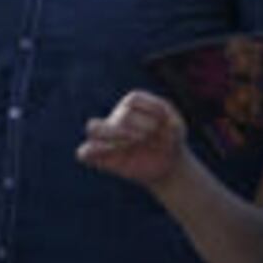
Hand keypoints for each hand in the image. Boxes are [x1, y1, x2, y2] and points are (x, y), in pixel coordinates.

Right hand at [76, 90, 195, 193]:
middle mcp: (116, 118)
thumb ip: (172, 125)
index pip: (133, 100)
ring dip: (116, 137)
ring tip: (131, 144)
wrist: (166, 162)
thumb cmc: (170, 139)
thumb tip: (157, 128)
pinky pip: (83, 153)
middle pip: (119, 115)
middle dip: (138, 126)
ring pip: (93, 128)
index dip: (150, 110)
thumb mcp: (178, 129)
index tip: (163, 123)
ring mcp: (108, 137)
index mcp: (132, 104)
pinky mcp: (101, 157)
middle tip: (148, 136)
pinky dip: (96, 152)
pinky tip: (116, 155)